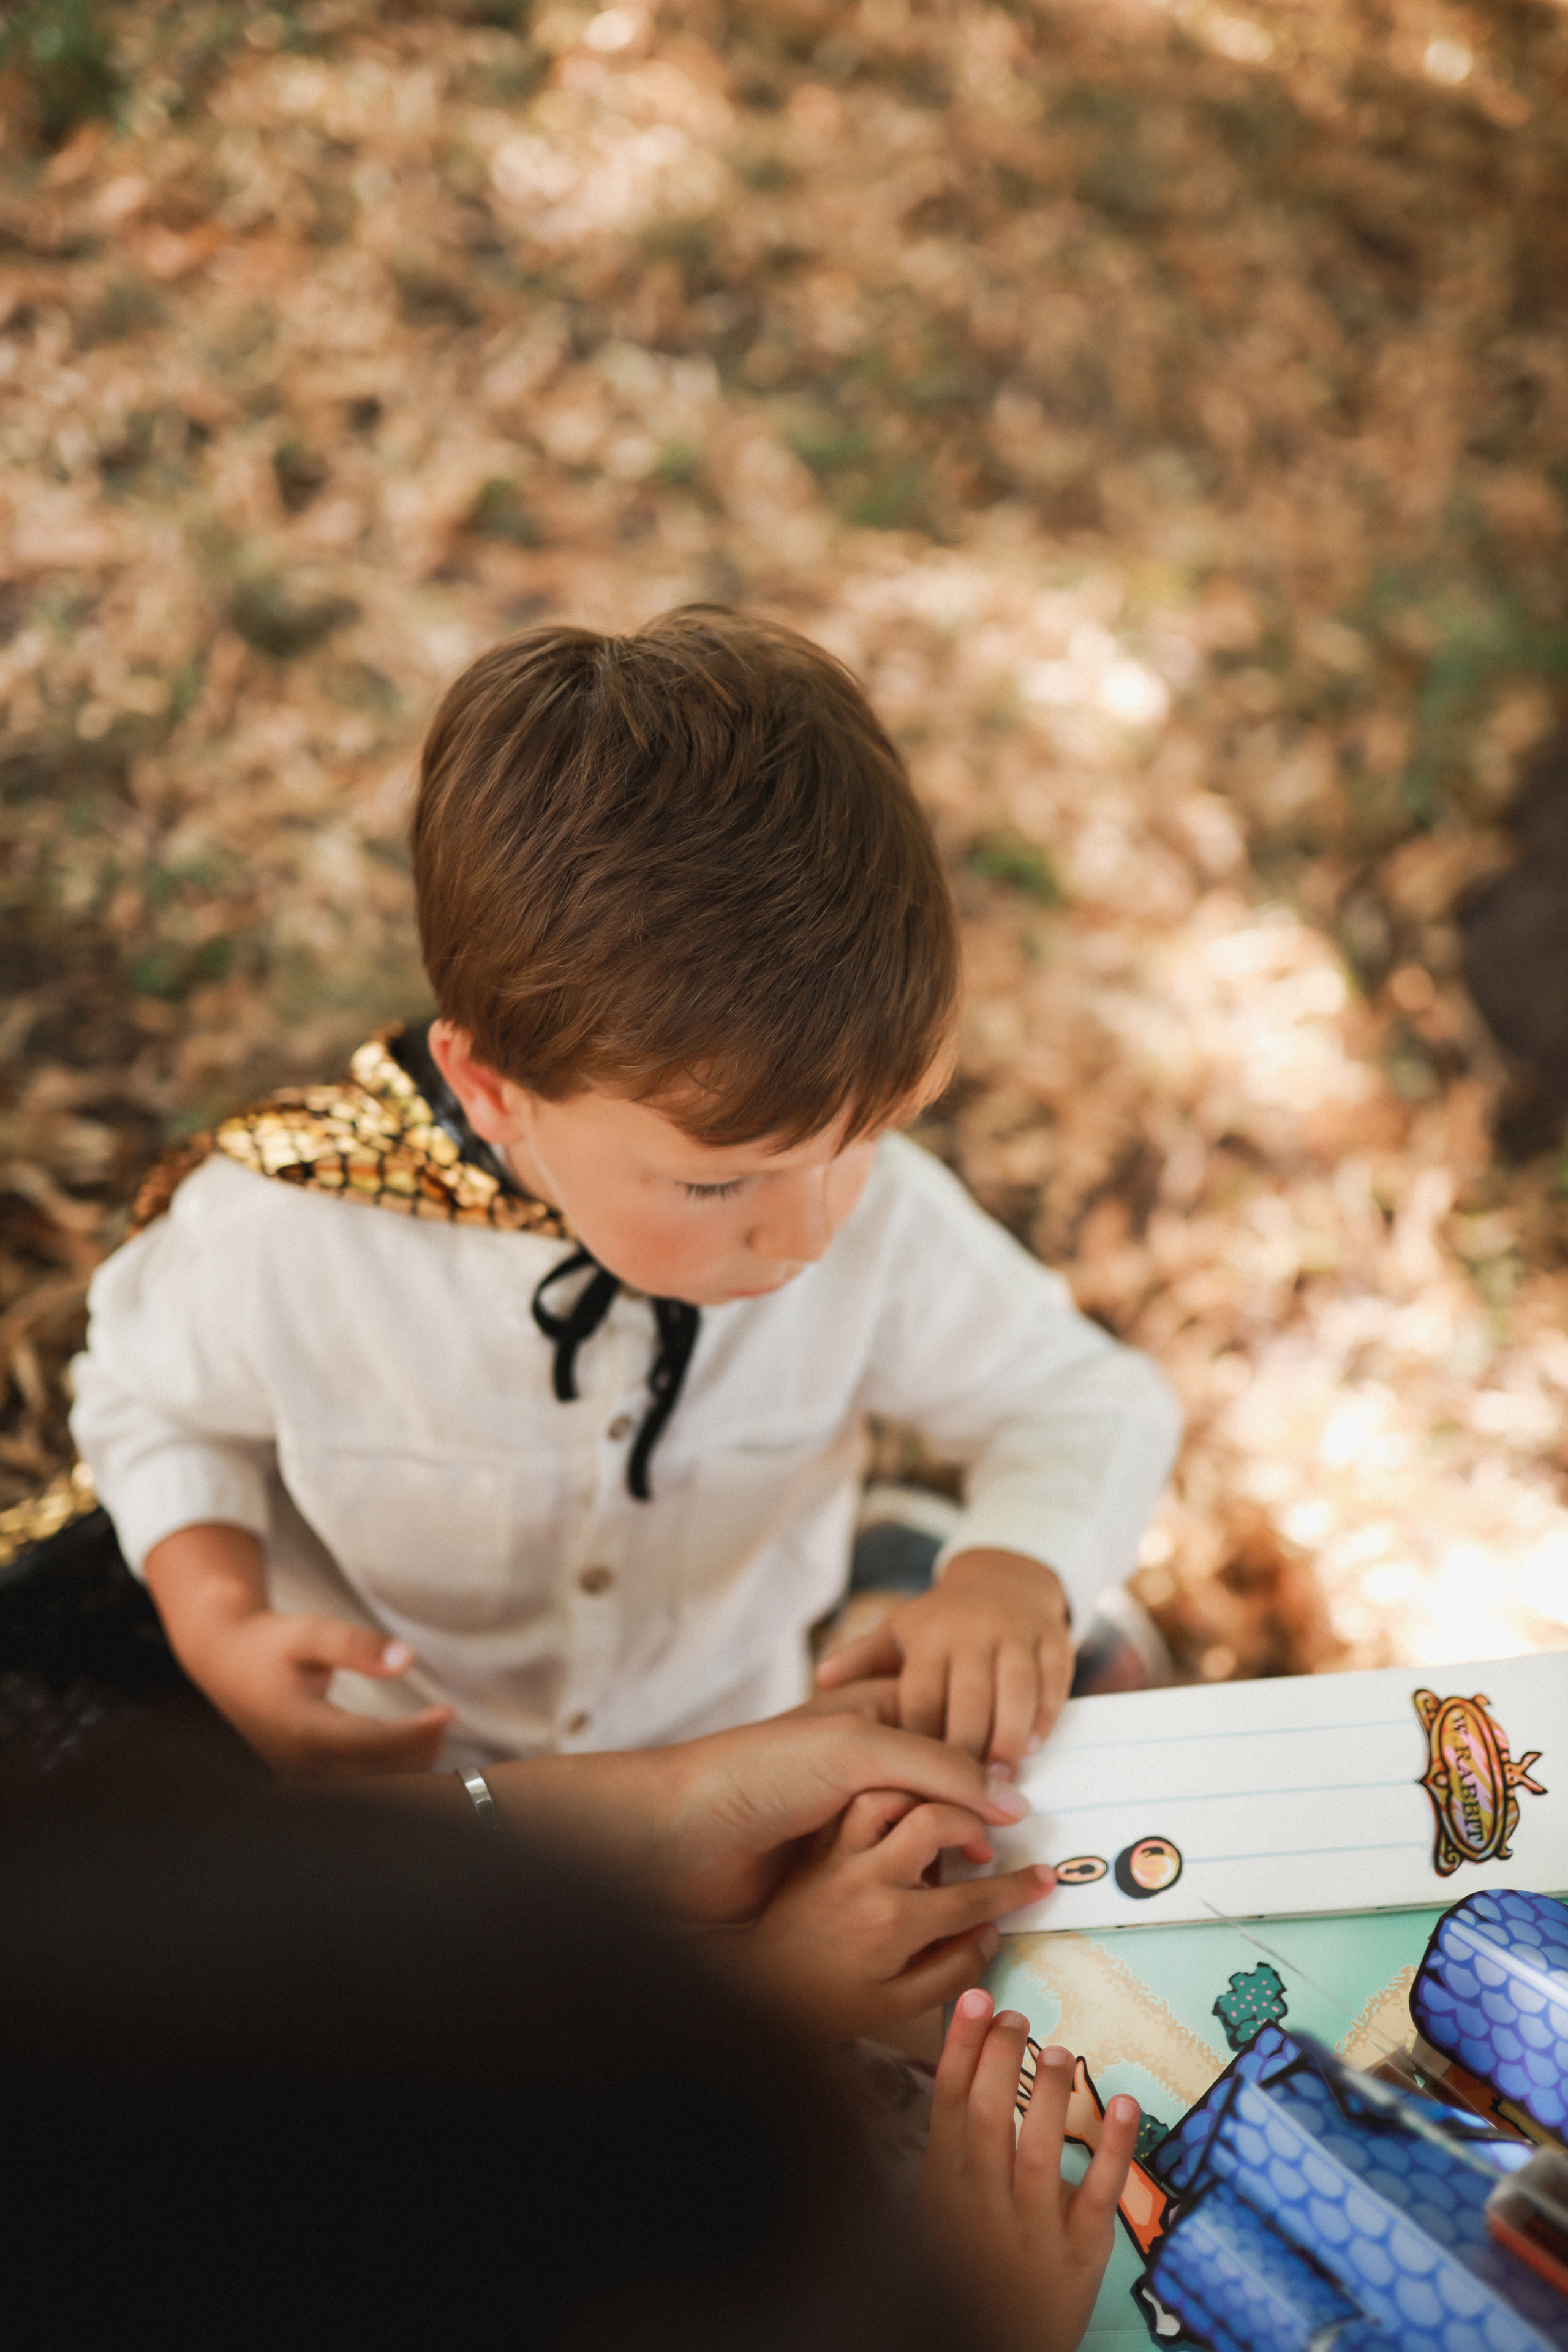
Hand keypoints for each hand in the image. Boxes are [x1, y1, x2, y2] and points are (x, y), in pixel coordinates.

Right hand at [191, 1607, 455, 1776]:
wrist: (225, 1661)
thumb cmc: (271, 1643)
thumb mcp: (311, 1633)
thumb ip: (357, 1646)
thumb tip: (407, 1660)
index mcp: (302, 1729)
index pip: (373, 1743)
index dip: (415, 1733)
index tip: (447, 1713)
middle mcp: (300, 1761)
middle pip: (375, 1772)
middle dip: (418, 1751)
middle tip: (447, 1720)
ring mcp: (299, 1773)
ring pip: (366, 1784)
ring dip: (406, 1765)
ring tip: (436, 1732)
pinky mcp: (302, 1774)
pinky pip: (353, 1783)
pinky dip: (387, 1769)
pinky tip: (411, 1748)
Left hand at [474, 1708, 1033, 1925]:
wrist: (671, 1845)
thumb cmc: (755, 1776)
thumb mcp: (856, 1750)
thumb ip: (939, 1768)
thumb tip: (1013, 1806)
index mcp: (870, 1721)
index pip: (954, 1737)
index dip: (993, 1767)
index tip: (1036, 1803)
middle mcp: (865, 1772)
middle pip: (948, 1796)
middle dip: (985, 1826)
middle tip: (1033, 1862)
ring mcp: (850, 1831)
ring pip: (929, 1849)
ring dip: (961, 1872)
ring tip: (1002, 1893)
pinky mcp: (838, 1884)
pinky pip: (900, 1891)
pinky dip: (928, 1903)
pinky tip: (953, 1916)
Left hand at [732, 1789, 1056, 2036]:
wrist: (738, 1983)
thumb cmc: (810, 2002)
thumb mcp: (887, 2009)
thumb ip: (945, 1970)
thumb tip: (988, 1937)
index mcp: (894, 1924)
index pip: (975, 1894)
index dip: (1016, 1886)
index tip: (1044, 1879)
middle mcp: (867, 1881)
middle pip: (939, 1824)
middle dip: (973, 1824)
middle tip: (985, 1844)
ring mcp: (833, 1854)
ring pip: (893, 1799)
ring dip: (925, 1800)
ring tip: (941, 1821)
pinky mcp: (809, 1841)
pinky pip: (853, 1804)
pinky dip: (881, 1799)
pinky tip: (893, 1813)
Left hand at [815, 1548, 1073, 1771]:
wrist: (1004, 1578)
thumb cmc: (942, 1622)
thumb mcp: (899, 1632)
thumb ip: (864, 1659)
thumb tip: (821, 1678)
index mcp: (929, 1633)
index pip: (921, 1693)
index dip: (920, 1739)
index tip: (917, 1781)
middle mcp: (972, 1629)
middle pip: (970, 1696)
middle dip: (967, 1747)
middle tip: (965, 1795)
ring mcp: (1016, 1631)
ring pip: (1015, 1689)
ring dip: (1009, 1737)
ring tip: (1002, 1779)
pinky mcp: (1052, 1636)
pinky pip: (1052, 1679)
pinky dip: (1044, 1714)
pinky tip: (1034, 1747)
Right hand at [923, 1991, 1138, 2351]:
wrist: (1002, 2350)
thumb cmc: (974, 2267)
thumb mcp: (946, 2211)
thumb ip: (956, 2152)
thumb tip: (968, 2063)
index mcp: (945, 2193)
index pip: (948, 2107)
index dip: (961, 2049)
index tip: (975, 2001)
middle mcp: (983, 2210)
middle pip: (988, 2119)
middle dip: (999, 2057)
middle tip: (1016, 2018)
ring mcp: (1032, 2231)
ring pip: (1039, 2151)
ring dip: (1049, 2093)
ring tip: (1057, 2051)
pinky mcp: (1081, 2253)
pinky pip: (1098, 2193)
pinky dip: (1113, 2147)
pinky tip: (1123, 2102)